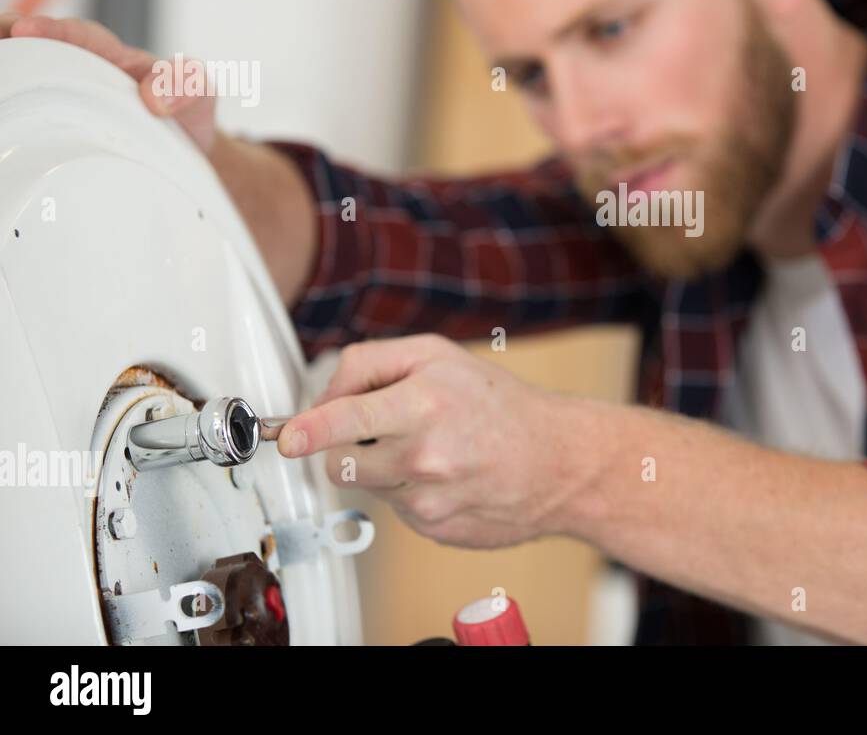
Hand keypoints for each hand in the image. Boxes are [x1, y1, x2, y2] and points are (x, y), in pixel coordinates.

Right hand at [0, 12, 218, 152]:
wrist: (190, 151)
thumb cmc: (187, 112)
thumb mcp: (199, 92)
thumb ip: (186, 85)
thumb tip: (154, 98)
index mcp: (113, 57)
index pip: (79, 37)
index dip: (51, 31)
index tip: (23, 29)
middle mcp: (84, 73)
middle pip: (36, 50)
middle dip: (6, 42)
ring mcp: (71, 100)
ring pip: (30, 79)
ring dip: (7, 74)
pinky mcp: (65, 127)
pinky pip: (36, 114)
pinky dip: (16, 111)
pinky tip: (5, 125)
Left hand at [276, 334, 591, 548]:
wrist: (559, 462)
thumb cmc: (500, 404)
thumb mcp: (439, 355)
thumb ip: (372, 363)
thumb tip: (324, 398)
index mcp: (425, 404)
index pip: (349, 418)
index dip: (311, 429)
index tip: (290, 438)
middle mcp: (425, 456)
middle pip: (341, 459)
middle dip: (348, 442)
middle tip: (385, 426)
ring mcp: (429, 500)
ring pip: (366, 483)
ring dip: (382, 464)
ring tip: (428, 447)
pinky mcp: (432, 528)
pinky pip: (395, 507)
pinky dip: (409, 489)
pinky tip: (446, 474)